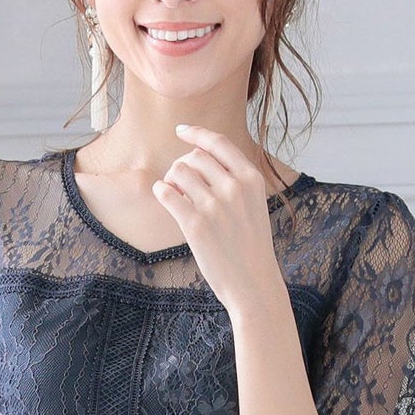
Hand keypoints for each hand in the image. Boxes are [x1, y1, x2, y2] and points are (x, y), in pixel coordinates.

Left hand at [153, 124, 283, 313]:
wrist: (253, 283)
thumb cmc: (251, 246)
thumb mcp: (254, 205)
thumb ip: (235, 180)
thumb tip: (197, 157)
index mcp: (251, 179)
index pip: (219, 143)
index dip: (196, 133)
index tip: (181, 131)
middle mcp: (234, 188)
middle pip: (195, 156)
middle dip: (183, 164)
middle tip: (181, 182)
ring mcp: (215, 206)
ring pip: (178, 171)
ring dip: (171, 178)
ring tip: (175, 194)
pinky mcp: (195, 225)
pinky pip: (166, 193)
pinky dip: (160, 191)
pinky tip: (164, 197)